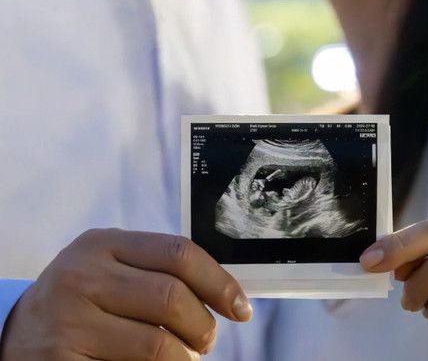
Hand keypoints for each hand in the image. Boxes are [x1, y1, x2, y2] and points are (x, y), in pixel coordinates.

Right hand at [0, 229, 251, 359]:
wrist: (15, 335)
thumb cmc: (78, 299)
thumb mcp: (108, 268)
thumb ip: (155, 270)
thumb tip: (222, 292)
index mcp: (102, 244)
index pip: (179, 253)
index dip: (218, 281)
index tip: (240, 307)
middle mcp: (83, 276)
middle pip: (171, 297)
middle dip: (202, 325)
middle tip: (206, 341)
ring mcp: (68, 321)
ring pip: (156, 344)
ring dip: (183, 358)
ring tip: (183, 358)